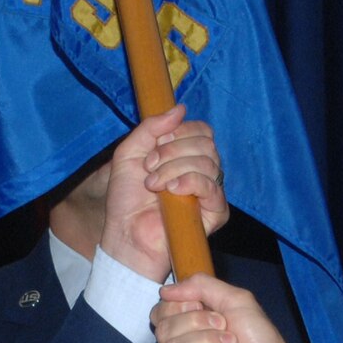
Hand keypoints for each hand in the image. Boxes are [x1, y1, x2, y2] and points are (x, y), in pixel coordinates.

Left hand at [98, 104, 227, 280]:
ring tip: (154, 185)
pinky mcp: (216, 212)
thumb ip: (151, 127)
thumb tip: (180, 108)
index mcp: (186, 155)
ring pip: (208, 162)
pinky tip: (172, 190)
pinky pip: (213, 186)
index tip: (152, 150)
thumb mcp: (129, 153)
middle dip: (172, 151)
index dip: (178, 132)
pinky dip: (190, 182)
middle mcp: (202, 170)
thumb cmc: (126, 199)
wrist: (126, 235)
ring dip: (174, 168)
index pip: (201, 130)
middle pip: (206, 143)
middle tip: (149, 169)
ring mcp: (211, 191)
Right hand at [153, 272, 336, 342]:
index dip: (183, 306)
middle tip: (227, 331)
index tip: (211, 311)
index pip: (161, 312)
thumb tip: (165, 290)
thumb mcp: (234, 300)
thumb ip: (201, 286)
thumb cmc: (259, 340)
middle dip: (200, 324)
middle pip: (164, 328)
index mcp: (187, 325)